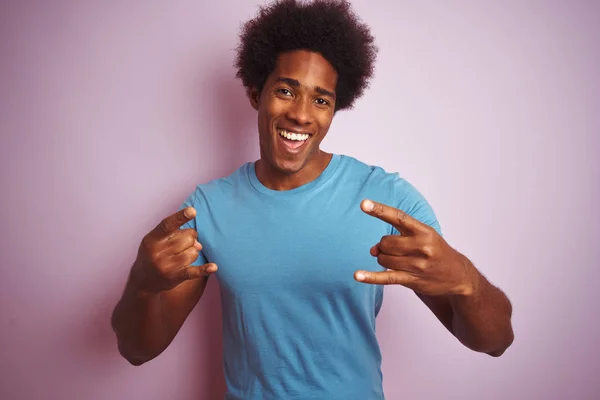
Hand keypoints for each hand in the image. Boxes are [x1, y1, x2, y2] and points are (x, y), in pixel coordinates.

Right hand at [131, 207, 217, 292]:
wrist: (144, 281)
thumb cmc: (154, 254)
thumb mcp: (156, 240)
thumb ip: (176, 235)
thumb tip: (198, 244)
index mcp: (152, 240)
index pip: (167, 225)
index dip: (180, 217)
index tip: (192, 211)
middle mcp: (157, 253)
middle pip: (188, 238)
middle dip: (191, 239)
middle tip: (184, 244)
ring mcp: (166, 266)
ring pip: (193, 252)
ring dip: (193, 253)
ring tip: (183, 256)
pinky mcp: (174, 278)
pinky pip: (193, 271)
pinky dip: (204, 269)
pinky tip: (213, 267)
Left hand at [354, 199, 476, 295]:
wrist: (458, 276)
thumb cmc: (436, 252)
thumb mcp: (423, 237)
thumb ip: (397, 238)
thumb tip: (373, 250)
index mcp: (424, 231)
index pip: (398, 217)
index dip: (380, 210)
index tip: (364, 204)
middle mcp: (422, 246)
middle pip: (386, 242)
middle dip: (383, 246)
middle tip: (393, 250)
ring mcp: (417, 265)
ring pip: (384, 259)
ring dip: (383, 259)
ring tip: (394, 261)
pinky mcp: (413, 280)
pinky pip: (386, 277)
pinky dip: (370, 277)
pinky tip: (357, 275)